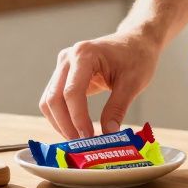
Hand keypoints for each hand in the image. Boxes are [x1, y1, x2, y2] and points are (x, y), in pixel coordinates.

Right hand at [39, 31, 156, 138]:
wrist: (136, 41)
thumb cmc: (137, 57)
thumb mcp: (133, 83)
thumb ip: (117, 108)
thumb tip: (108, 135)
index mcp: (84, 54)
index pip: (72, 92)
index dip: (77, 119)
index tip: (88, 138)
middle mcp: (68, 58)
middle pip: (54, 98)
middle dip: (65, 125)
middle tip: (80, 145)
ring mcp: (63, 66)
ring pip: (49, 101)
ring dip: (60, 123)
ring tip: (78, 141)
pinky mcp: (64, 75)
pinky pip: (55, 100)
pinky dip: (62, 117)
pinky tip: (75, 130)